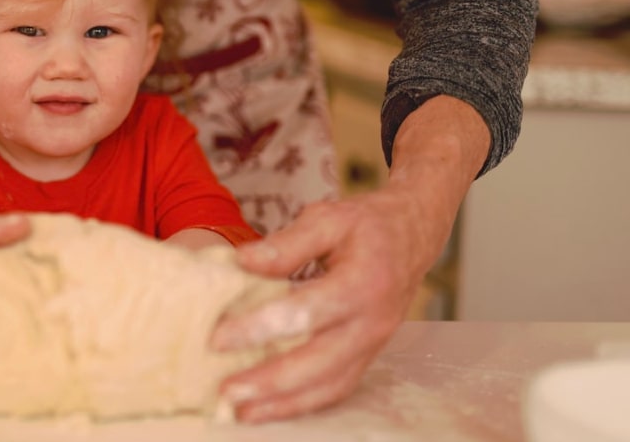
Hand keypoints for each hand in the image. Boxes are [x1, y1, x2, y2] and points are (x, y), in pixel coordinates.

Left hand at [208, 96, 486, 422]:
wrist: (412, 236)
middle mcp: (372, 322)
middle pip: (319, 362)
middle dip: (270, 380)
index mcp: (364, 283)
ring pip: (330, 385)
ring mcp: (374, 345)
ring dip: (284, 403)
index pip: (306, 313)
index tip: (219, 337)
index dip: (261, 327)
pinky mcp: (368, 356)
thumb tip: (241, 262)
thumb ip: (286, 243)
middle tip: (226, 389)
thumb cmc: (366, 225)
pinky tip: (270, 407)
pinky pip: (337, 388)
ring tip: (241, 411)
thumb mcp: (328, 218)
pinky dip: (303, 403)